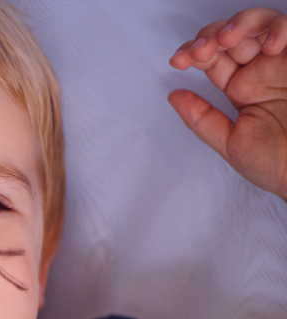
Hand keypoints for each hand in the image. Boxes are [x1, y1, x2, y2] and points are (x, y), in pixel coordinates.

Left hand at [169, 8, 286, 199]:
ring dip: (240, 24)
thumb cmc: (278, 163)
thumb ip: (202, 119)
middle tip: (200, 51)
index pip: (213, 58)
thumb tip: (173, 96)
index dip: (193, 53)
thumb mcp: (231, 142)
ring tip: (228, 39)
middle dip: (210, 36)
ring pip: (260, 24)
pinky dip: (279, 29)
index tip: (178, 61)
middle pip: (231, 34)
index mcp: (242, 87)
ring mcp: (284, 62)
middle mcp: (262, 70)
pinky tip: (270, 46)